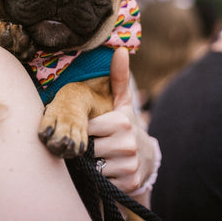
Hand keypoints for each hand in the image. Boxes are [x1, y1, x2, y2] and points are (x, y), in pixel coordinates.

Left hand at [88, 48, 155, 194]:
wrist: (145, 159)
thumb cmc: (125, 125)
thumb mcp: (122, 102)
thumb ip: (118, 77)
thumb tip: (120, 50)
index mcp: (122, 121)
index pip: (87, 127)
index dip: (87, 128)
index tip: (96, 128)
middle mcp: (127, 144)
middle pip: (88, 147)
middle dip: (90, 147)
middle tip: (100, 143)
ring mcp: (128, 165)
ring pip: (92, 165)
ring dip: (94, 162)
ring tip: (105, 155)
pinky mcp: (128, 183)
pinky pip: (101, 180)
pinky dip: (102, 177)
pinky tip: (111, 169)